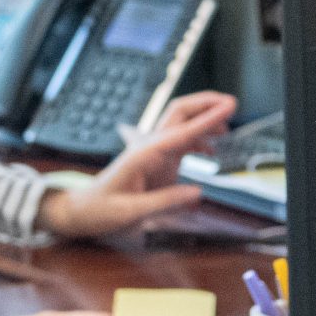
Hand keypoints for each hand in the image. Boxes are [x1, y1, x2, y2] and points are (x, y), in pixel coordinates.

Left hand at [36, 92, 239, 240]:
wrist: (84, 209)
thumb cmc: (102, 210)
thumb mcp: (131, 213)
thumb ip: (165, 202)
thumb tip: (198, 192)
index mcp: (145, 154)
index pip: (184, 131)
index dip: (209, 118)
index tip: (229, 106)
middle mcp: (150, 146)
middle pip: (180, 112)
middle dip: (206, 103)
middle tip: (232, 103)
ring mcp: (153, 151)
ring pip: (182, 123)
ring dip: (204, 119)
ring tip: (228, 127)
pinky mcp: (156, 160)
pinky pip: (181, 141)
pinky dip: (199, 139)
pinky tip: (212, 149)